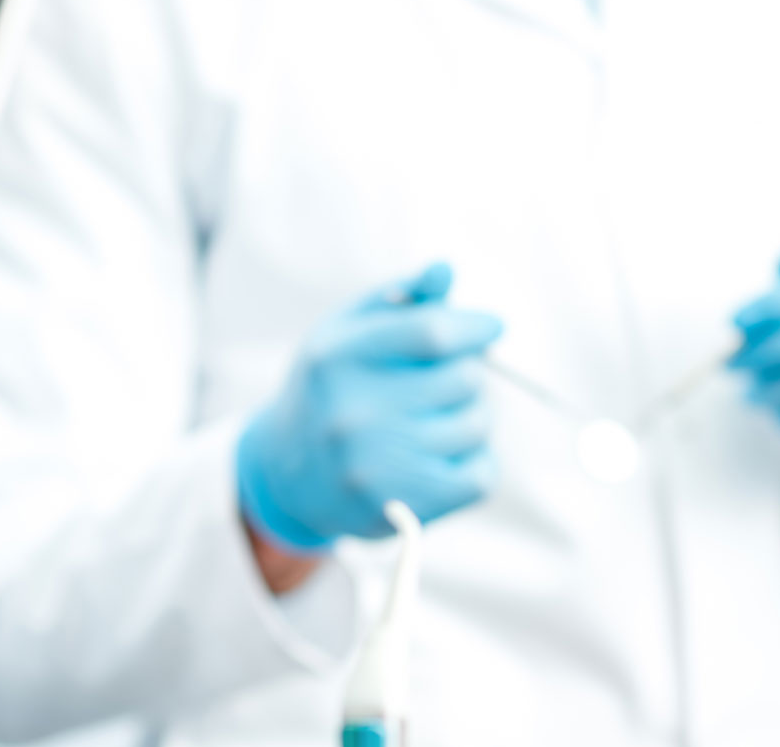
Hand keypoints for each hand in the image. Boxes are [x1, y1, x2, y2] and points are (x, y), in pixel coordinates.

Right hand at [236, 262, 500, 551]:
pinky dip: (476, 464)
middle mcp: (354, 412)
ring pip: (479, 425)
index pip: (435, 332)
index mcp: (340, 358)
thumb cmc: (334, 388)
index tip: (490, 328)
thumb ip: (402, 299)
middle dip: (467, 374)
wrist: (289, 475)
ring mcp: (376, 465)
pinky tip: (442, 457)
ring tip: (435, 421)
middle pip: (467, 378)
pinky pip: (481, 475)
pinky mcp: (402, 508)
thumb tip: (446, 270)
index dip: (476, 327)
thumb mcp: (350, 332)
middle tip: (443, 383)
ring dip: (472, 418)